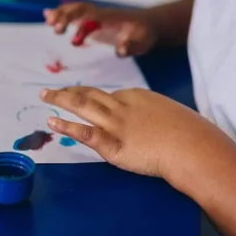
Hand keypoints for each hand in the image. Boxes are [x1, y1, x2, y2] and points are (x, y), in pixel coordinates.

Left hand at [40, 86, 226, 180]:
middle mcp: (121, 105)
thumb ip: (154, 116)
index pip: (106, 95)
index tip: (77, 96)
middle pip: (89, 95)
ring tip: (44, 97)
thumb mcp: (169, 115)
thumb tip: (152, 123)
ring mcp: (115, 124)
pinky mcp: (112, 144)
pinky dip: (66, 125)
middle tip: (49, 90)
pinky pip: (84, 132)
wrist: (190, 144)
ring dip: (61, 100)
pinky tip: (52, 121)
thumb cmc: (187, 132)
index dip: (88, 96)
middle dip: (67, 91)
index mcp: (135, 96)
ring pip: (82, 106)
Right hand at [44, 3, 157, 56]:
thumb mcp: (142, 42)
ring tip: (48, 21)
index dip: (79, 25)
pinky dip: (62, 15)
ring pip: (76, 10)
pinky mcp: (94, 21)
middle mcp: (100, 14)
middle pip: (80, 10)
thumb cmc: (144, 34)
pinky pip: (76, 15)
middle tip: (53, 28)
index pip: (91, 17)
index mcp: (110, 18)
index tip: (70, 37)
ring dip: (61, 14)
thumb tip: (120, 51)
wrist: (149, 24)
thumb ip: (132, 46)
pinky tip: (48, 17)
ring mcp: (96, 16)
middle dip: (65, 16)